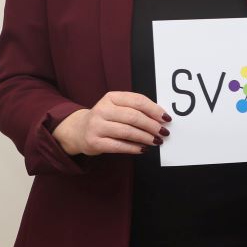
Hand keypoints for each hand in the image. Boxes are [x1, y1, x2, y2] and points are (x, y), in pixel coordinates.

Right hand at [52, 91, 168, 156]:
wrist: (79, 130)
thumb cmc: (106, 119)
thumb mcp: (118, 107)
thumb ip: (136, 109)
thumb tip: (161, 118)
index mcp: (111, 97)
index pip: (137, 101)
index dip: (154, 110)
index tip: (166, 118)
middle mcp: (102, 110)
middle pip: (133, 117)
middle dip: (152, 125)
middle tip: (163, 132)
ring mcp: (96, 126)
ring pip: (127, 131)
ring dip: (145, 137)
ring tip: (156, 141)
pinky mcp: (94, 141)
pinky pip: (119, 145)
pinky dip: (134, 148)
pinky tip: (143, 149)